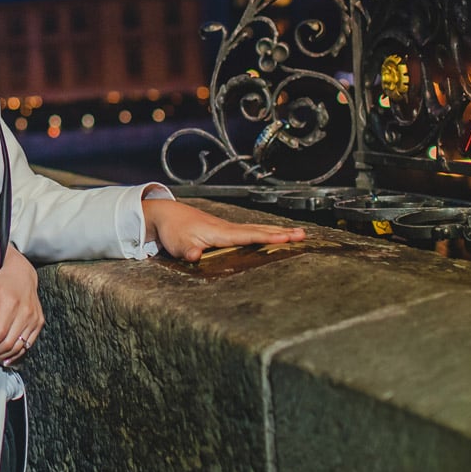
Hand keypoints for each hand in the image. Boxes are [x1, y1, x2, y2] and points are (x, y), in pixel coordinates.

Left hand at [0, 245, 42, 366]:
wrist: (24, 275)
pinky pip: (28, 344)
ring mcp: (34, 319)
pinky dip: (16, 354)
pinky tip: (5, 358)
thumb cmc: (5, 281)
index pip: (0, 332)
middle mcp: (26, 313)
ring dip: (3, 355)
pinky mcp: (38, 323)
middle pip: (9, 342)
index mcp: (12, 304)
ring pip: (19, 346)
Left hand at [143, 198, 305, 262]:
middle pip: (260, 230)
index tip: (286, 239)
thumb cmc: (174, 230)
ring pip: (258, 229)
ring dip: (278, 232)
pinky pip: (252, 231)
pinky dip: (267, 232)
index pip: (249, 236)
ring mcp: (228, 228)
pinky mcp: (226, 230)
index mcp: (221, 232)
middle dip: (282, 233)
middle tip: (303, 235)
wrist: (167, 214)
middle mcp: (228, 228)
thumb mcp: (178, 244)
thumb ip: (188, 252)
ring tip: (298, 234)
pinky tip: (275, 236)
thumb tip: (195, 257)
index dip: (268, 238)